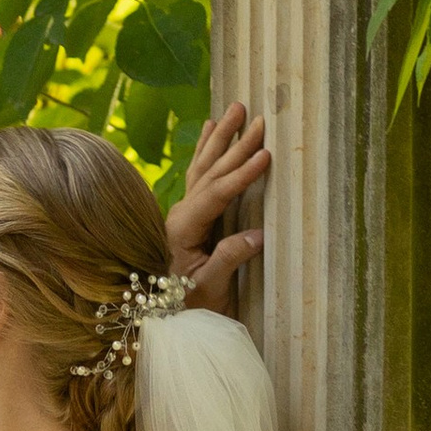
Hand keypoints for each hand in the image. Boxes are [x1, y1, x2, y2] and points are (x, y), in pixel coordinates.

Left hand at [163, 102, 269, 315]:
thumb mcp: (208, 289)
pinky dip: (205, 151)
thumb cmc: (187, 309)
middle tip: (258, 118)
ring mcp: (180, 215)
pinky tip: (209, 128)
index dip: (241, 175)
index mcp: (181, 231)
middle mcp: (177, 217)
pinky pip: (197, 176)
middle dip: (234, 145)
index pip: (216, 195)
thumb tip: (257, 235)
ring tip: (235, 108)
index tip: (266, 156)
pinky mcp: (186, 217)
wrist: (164, 321)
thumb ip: (228, 259)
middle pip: (210, 173)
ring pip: (202, 168)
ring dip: (220, 138)